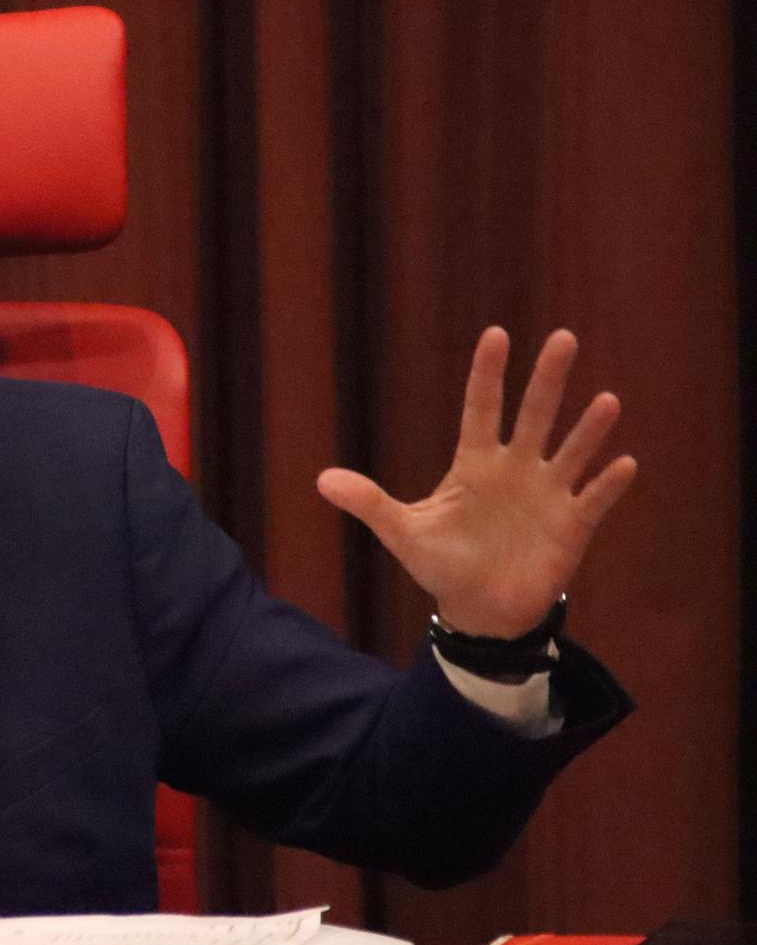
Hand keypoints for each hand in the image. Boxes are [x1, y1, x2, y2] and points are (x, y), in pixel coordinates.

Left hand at [315, 327, 636, 637]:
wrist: (479, 610)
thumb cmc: (441, 565)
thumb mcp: (403, 532)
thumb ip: (369, 502)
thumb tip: (321, 480)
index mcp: (475, 464)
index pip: (482, 408)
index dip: (488, 374)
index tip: (497, 334)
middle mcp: (516, 469)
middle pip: (534, 415)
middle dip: (548, 379)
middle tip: (563, 338)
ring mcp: (547, 494)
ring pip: (572, 451)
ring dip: (589, 429)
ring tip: (607, 401)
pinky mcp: (572, 525)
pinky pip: (594, 499)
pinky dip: (608, 484)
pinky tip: (624, 464)